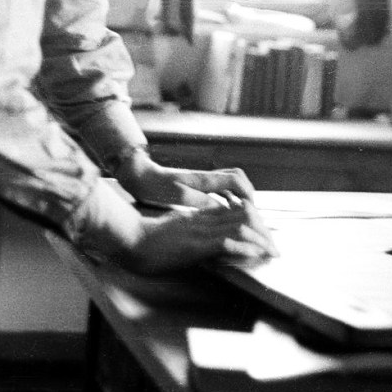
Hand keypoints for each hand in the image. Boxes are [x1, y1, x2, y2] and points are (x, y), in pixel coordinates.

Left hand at [111, 148, 255, 208]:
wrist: (138, 175)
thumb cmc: (154, 186)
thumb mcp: (177, 197)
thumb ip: (200, 202)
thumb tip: (222, 209)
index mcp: (203, 179)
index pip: (235, 179)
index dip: (247, 192)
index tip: (252, 209)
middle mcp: (205, 177)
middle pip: (237, 178)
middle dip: (248, 194)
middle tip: (253, 213)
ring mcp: (201, 180)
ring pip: (229, 183)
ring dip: (239, 197)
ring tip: (245, 216)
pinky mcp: (196, 185)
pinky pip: (219, 189)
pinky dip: (228, 199)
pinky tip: (226, 212)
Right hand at [126, 202, 277, 275]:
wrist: (128, 239)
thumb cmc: (145, 240)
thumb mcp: (172, 233)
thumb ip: (189, 231)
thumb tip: (204, 241)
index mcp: (198, 217)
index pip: (233, 212)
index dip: (253, 222)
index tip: (264, 237)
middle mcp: (203, 220)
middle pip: (243, 215)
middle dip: (263, 231)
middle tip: (274, 248)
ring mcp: (200, 230)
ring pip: (240, 225)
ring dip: (260, 239)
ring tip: (272, 252)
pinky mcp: (195, 244)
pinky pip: (226, 241)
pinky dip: (245, 247)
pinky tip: (255, 254)